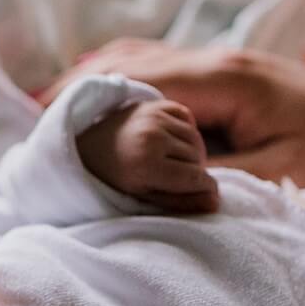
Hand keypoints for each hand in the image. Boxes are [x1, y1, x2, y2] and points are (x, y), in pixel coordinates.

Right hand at [42, 39, 304, 184]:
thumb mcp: (278, 176)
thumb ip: (210, 178)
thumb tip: (144, 181)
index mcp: (222, 79)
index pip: (133, 81)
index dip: (82, 106)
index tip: (41, 137)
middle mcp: (209, 59)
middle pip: (119, 62)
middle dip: (71, 97)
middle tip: (30, 137)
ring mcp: (212, 60)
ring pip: (129, 58)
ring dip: (88, 88)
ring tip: (45, 126)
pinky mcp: (215, 72)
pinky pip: (148, 66)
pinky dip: (113, 85)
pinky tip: (90, 110)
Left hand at [77, 99, 219, 211]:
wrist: (88, 148)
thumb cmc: (117, 180)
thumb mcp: (146, 197)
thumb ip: (181, 202)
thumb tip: (216, 201)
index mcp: (146, 165)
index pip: (195, 177)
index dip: (206, 187)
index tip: (207, 193)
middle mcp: (151, 136)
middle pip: (198, 158)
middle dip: (194, 171)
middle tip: (177, 178)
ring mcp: (152, 116)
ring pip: (195, 138)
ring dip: (192, 152)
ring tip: (174, 162)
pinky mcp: (154, 104)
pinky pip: (187, 118)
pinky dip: (185, 130)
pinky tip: (171, 142)